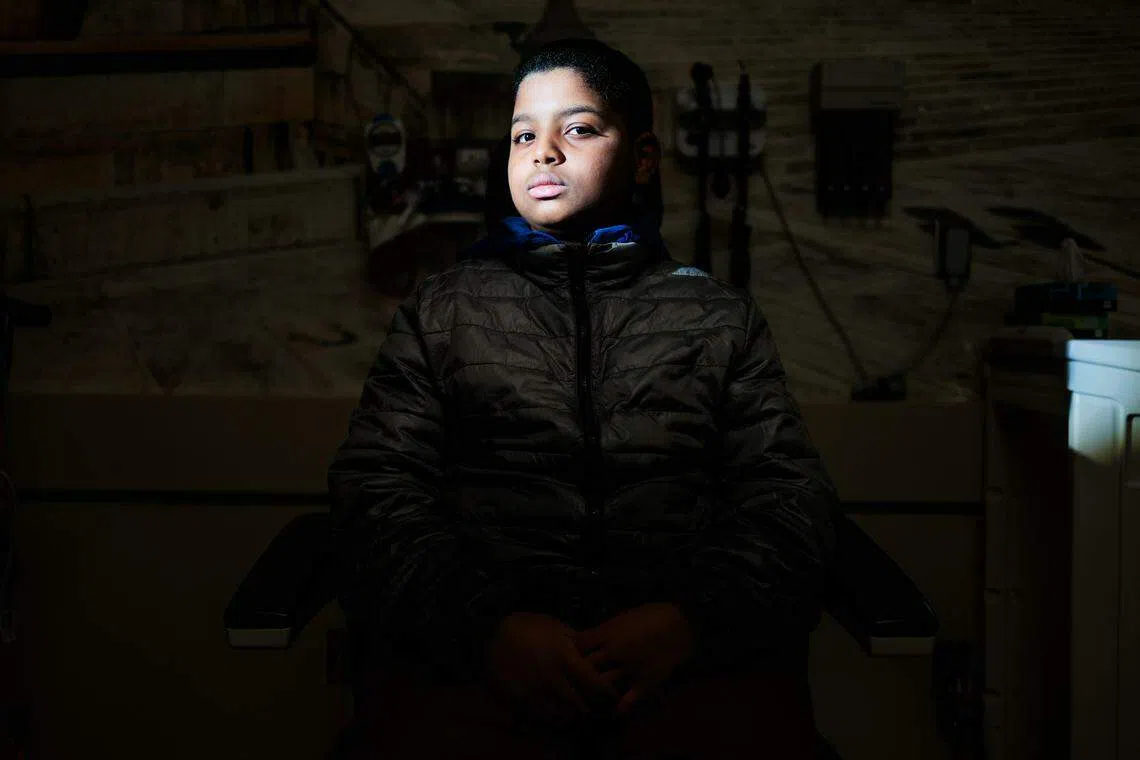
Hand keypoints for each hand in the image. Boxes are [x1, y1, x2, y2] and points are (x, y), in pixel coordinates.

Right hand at [483, 612, 620, 728]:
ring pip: (561, 714)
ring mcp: (535, 691)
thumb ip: (579, 644)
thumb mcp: (559, 628)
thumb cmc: (532, 627)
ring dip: (570, 714)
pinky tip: (553, 708)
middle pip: (579, 705)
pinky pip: (540, 716)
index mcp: (565, 658)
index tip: (612, 694)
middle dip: (589, 708)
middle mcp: (552, 678)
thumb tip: (598, 654)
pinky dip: (550, 716)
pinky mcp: (519, 700)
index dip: (607, 692)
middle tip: (594, 706)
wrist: (495, 632)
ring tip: (574, 709)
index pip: (595, 685)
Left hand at [572, 603, 695, 716]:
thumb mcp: (624, 616)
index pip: (579, 644)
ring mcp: (629, 668)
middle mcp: (615, 652)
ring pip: (603, 683)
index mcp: (609, 633)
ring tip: (592, 691)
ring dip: (597, 687)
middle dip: (578, 669)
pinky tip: (617, 709)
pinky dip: (623, 704)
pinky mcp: (646, 680)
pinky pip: (631, 697)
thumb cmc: (653, 614)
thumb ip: (606, 629)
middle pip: (586, 666)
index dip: (572, 648)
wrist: (683, 622)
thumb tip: (588, 639)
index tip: (571, 651)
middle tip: (576, 674)